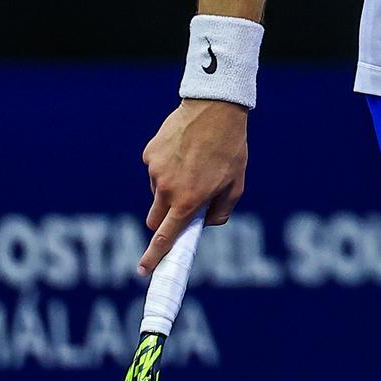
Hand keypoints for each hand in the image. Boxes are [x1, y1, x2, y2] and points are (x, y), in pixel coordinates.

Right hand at [138, 99, 248, 275]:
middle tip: (184, 205)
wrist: (215, 109)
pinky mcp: (149, 154)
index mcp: (188, 200)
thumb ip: (221, 211)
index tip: (144, 271)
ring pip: (157, 192)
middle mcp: (166, 189)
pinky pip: (155, 169)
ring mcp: (155, 170)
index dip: (153, 256)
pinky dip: (167, 167)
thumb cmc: (230, 148)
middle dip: (164, 220)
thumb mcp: (236, 184)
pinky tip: (185, 150)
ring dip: (170, 189)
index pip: (165, 237)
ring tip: (195, 164)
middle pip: (155, 219)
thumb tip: (204, 224)